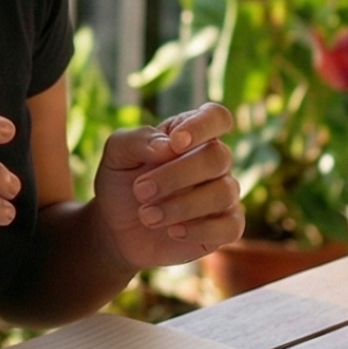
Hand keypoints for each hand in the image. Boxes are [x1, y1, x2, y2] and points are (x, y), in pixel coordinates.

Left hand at [92, 104, 242, 268]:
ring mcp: (223, 194)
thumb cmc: (122, 182)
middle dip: (176, 175)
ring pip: (223, 192)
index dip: (201, 126)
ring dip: (181, 206)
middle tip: (140, 191)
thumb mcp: (117, 155)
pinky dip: (200, 229)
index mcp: (192, 134)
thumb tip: (167, 146)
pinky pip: (231, 227)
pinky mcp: (226, 227)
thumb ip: (138, 140)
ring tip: (146, 215)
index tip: (175, 142)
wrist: (117, 228)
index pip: (216, 117)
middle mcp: (214, 161)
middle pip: (217, 157)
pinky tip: (173, 231)